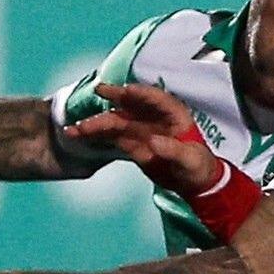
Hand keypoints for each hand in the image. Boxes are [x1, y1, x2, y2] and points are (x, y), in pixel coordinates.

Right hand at [62, 82, 224, 192]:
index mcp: (173, 114)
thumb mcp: (190, 160)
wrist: (192, 183)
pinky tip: (79, 135)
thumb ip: (173, 150)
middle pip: (131, 104)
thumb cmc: (197, 166)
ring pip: (116, 121)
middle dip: (115, 97)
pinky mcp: (131, 142)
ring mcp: (140, 129)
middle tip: (99, 91)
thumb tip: (153, 142)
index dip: (141, 93)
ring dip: (97, 122)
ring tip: (76, 128)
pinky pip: (111, 135)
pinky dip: (96, 135)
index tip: (126, 91)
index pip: (156, 98)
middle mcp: (153, 117)